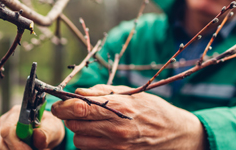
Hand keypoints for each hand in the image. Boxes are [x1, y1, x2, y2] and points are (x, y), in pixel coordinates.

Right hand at [0, 105, 64, 149]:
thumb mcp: (54, 128)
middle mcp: (5, 120)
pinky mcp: (0, 141)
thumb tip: (37, 135)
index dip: (17, 144)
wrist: (47, 131)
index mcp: (17, 113)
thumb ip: (47, 132)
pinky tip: (25, 149)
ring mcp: (0, 131)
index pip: (8, 129)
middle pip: (0, 141)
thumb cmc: (50, 127)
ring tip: (31, 148)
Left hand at [51, 85, 206, 149]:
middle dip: (71, 117)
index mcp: (118, 108)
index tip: (58, 104)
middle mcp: (116, 129)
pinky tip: (100, 135)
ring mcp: (116, 146)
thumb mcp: (129, 93)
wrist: (176, 134)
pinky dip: (89, 143)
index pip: (78, 108)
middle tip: (77, 112)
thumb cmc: (153, 109)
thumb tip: (78, 91)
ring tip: (92, 124)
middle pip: (75, 125)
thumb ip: (101, 92)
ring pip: (79, 140)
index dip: (62, 106)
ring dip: (80, 131)